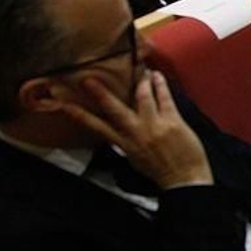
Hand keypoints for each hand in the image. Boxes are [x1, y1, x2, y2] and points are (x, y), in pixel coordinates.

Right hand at [63, 71, 213, 189]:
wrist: (185, 180)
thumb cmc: (161, 171)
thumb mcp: (134, 159)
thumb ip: (125, 143)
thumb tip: (116, 131)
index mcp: (124, 144)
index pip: (96, 128)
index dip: (79, 116)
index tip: (64, 105)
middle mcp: (136, 133)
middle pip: (114, 109)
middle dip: (100, 93)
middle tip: (87, 79)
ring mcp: (154, 125)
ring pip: (142, 97)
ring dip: (139, 81)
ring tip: (138, 70)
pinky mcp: (172, 121)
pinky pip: (164, 98)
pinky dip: (160, 84)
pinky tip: (157, 75)